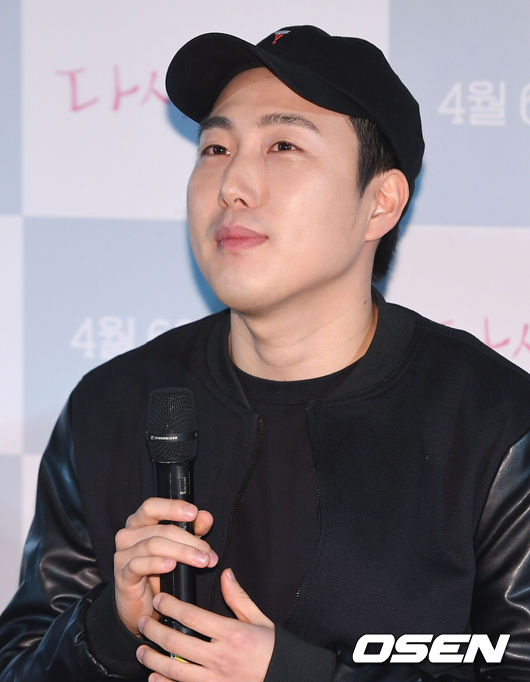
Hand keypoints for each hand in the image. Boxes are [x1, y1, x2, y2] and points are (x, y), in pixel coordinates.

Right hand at [114, 498, 217, 633]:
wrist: (144, 605)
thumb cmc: (161, 571)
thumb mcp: (180, 547)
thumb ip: (193, 531)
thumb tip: (206, 517)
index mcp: (139, 522)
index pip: (151, 506)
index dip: (172, 507)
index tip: (193, 513)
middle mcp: (128, 535)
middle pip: (159, 529)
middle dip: (189, 539)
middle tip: (207, 552)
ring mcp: (123, 555)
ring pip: (153, 545)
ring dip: (181, 552)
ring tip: (201, 561)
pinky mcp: (122, 575)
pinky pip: (139, 565)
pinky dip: (157, 563)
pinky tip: (171, 565)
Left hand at [136, 568, 274, 681]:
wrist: (285, 677)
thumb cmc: (272, 650)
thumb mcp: (260, 620)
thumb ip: (239, 598)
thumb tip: (226, 574)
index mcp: (231, 634)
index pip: (192, 616)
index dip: (170, 606)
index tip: (159, 600)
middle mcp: (220, 658)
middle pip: (177, 642)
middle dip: (154, 631)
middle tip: (143, 622)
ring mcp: (215, 680)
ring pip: (175, 669)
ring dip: (153, 659)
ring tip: (141, 650)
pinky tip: (154, 677)